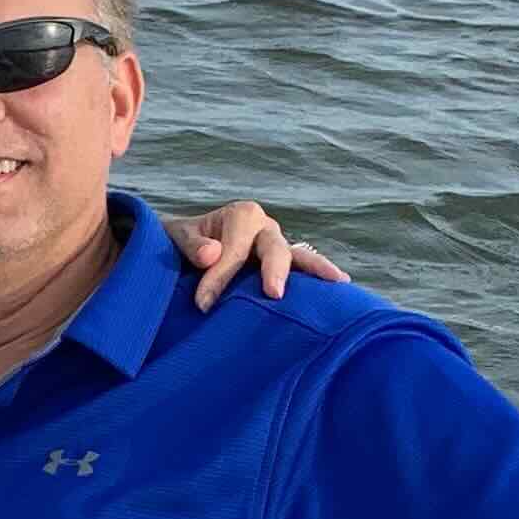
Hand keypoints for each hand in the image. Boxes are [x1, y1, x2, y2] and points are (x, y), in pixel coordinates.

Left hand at [171, 201, 348, 310]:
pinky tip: (342, 288)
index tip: (202, 303)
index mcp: (242, 215)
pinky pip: (304, 269)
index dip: (220, 276)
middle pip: (274, 249)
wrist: (185, 248)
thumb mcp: (177, 238)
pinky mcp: (284, 265)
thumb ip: (191, 245)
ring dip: (316, 269)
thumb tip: (212, 254)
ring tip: (337, 282)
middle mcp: (265, 227)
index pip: (235, 249)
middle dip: (274, 270)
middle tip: (273, 294)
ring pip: (299, 256)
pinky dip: (319, 277)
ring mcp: (279, 246)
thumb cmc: (184, 242)